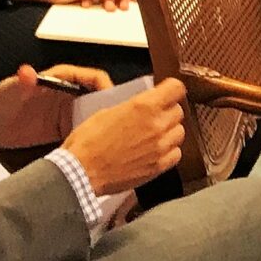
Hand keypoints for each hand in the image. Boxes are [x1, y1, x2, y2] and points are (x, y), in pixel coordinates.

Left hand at [0, 63, 111, 148]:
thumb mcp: (10, 90)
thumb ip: (22, 81)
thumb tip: (28, 72)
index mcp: (62, 80)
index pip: (93, 78)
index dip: (106, 87)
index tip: (112, 101)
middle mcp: (70, 96)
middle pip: (100, 99)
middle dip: (111, 109)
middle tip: (116, 124)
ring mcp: (68, 115)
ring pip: (95, 117)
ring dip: (102, 126)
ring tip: (108, 139)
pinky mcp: (63, 131)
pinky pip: (83, 133)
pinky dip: (89, 140)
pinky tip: (93, 150)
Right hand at [64, 77, 185, 195]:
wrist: (81, 172)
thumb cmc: (88, 142)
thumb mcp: (107, 111)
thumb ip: (133, 106)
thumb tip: (144, 104)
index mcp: (144, 106)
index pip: (177, 88)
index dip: (171, 89)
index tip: (166, 93)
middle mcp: (157, 124)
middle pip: (178, 111)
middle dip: (167, 112)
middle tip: (153, 117)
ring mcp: (160, 146)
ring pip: (179, 132)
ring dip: (169, 131)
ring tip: (153, 136)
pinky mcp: (159, 166)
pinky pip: (176, 153)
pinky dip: (168, 151)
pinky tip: (155, 152)